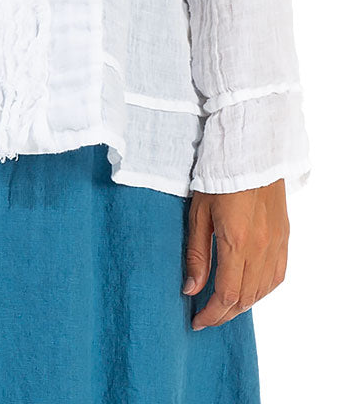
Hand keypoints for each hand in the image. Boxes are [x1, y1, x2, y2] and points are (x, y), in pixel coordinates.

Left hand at [183, 179, 288, 329]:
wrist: (249, 153)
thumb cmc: (218, 179)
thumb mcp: (198, 214)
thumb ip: (197, 254)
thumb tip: (191, 289)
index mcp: (237, 242)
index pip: (227, 294)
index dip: (212, 314)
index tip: (197, 321)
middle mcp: (261, 248)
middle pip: (246, 298)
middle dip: (224, 314)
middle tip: (206, 317)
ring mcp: (276, 244)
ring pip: (263, 291)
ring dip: (243, 305)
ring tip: (223, 307)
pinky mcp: (284, 237)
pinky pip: (277, 276)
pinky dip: (262, 291)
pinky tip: (249, 291)